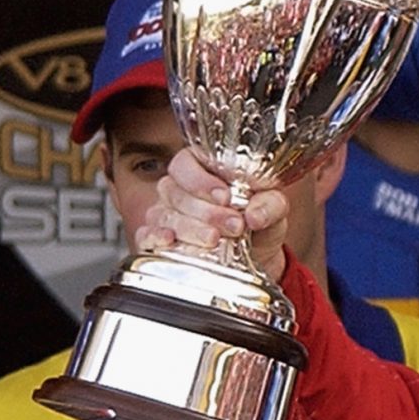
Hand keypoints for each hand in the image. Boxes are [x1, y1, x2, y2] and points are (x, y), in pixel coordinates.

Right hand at [141, 151, 289, 283]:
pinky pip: (145, 236)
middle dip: (206, 212)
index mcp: (202, 168)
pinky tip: (169, 241)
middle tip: (234, 225)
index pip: (185, 164)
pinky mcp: (158, 239)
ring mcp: (165, 213)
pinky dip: (155, 238)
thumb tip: (255, 215)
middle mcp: (178, 188)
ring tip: (215, 239)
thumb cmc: (259, 221)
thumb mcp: (273, 208)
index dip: (201, 180)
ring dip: (190, 228)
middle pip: (176, 193)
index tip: (225, 197)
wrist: (257, 255)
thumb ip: (270, 204)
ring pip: (164, 215)